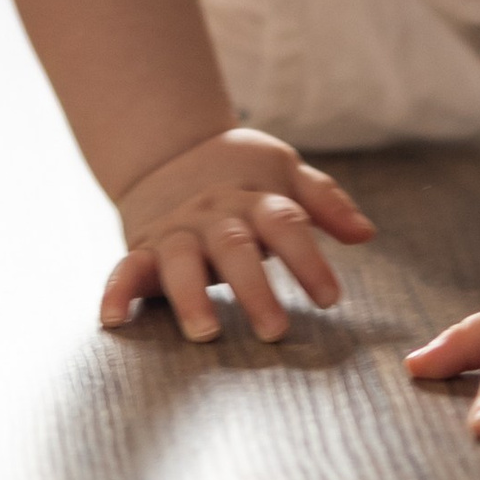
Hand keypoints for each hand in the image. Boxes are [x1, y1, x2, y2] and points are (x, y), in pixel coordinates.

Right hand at [102, 128, 373, 341]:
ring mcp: (177, 233)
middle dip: (255, 290)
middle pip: (235, 248)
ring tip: (207, 331)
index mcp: (254, 198)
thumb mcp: (285, 171)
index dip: (308, 260)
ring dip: (192, 297)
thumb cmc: (241, 172)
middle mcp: (215, 216)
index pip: (286, 224)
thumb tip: (367, 233)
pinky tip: (113, 320)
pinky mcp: (143, 248)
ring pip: (181, 262)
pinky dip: (117, 292)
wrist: (169, 148)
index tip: (330, 298)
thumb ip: (324, 201)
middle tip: (276, 331)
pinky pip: (125, 268)